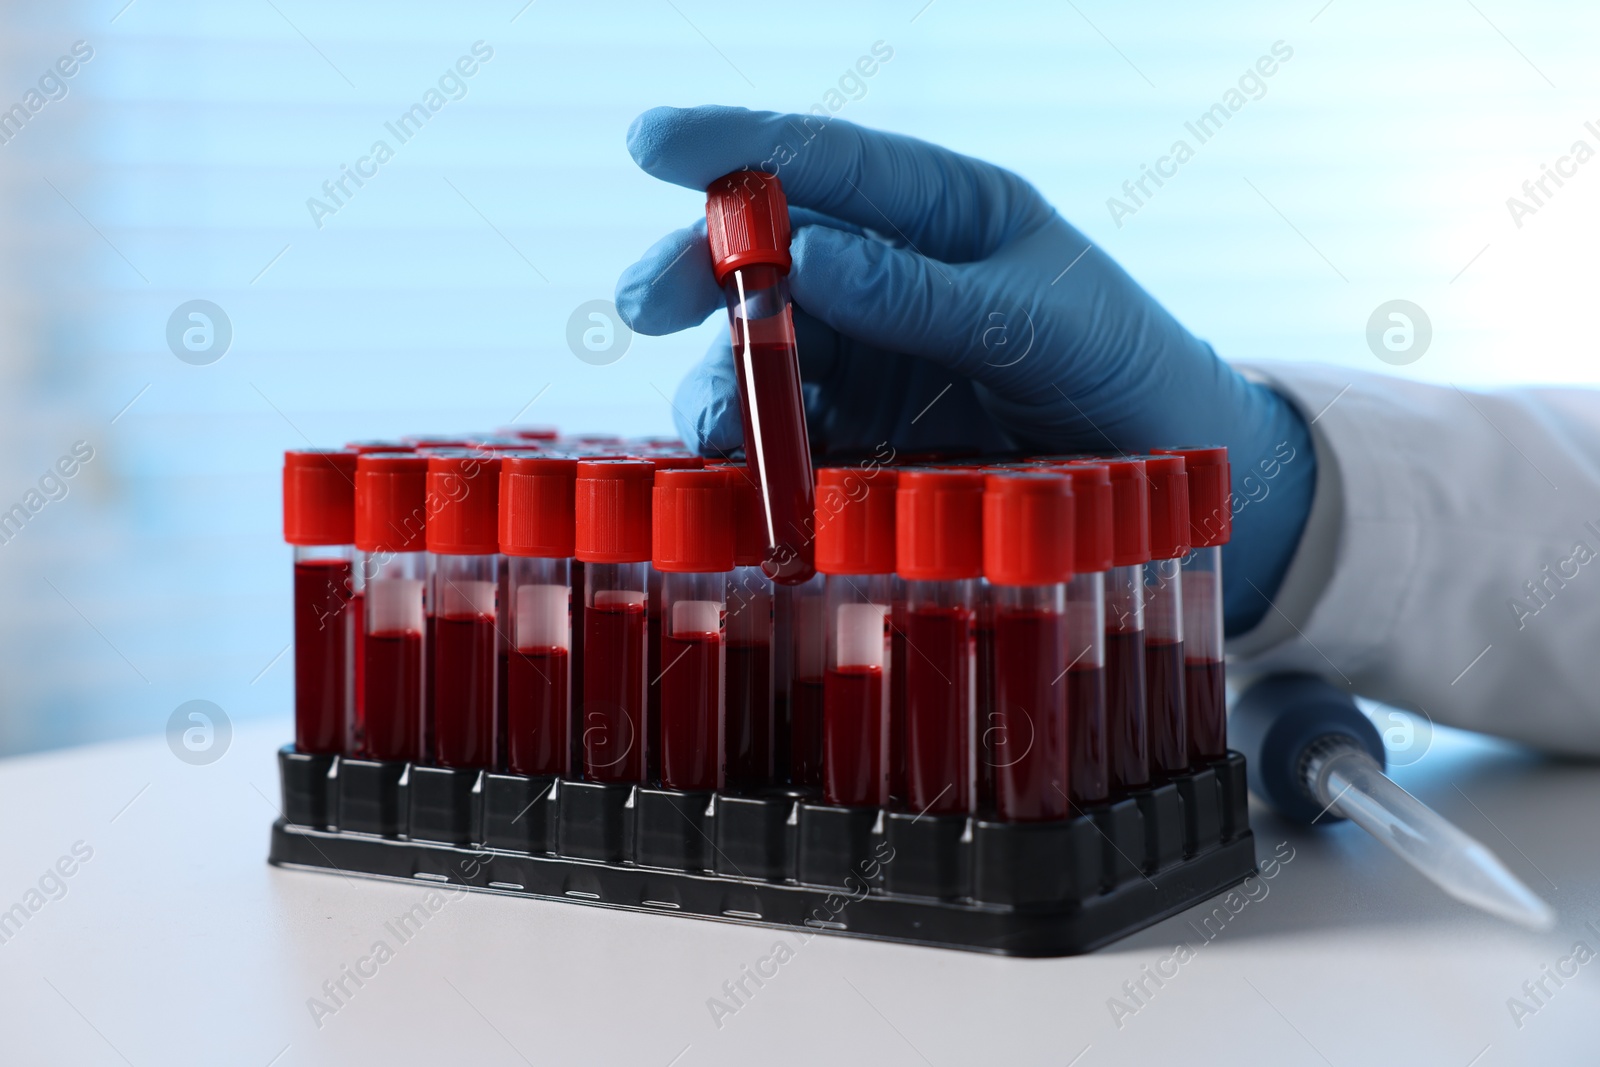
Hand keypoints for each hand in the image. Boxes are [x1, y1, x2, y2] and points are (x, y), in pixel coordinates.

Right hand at [615, 105, 1313, 633]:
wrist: (1164, 478)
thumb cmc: (1120, 365)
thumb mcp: (1040, 319)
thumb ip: (924, 294)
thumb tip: (807, 253)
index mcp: (941, 210)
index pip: (826, 159)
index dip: (733, 144)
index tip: (648, 142)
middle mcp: (887, 274)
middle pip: (766, 256)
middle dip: (698, 271)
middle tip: (648, 302)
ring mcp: (866, 356)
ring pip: (759, 355)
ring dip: (724, 383)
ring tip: (720, 426)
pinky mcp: (860, 436)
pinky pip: (785, 435)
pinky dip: (756, 455)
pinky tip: (751, 477)